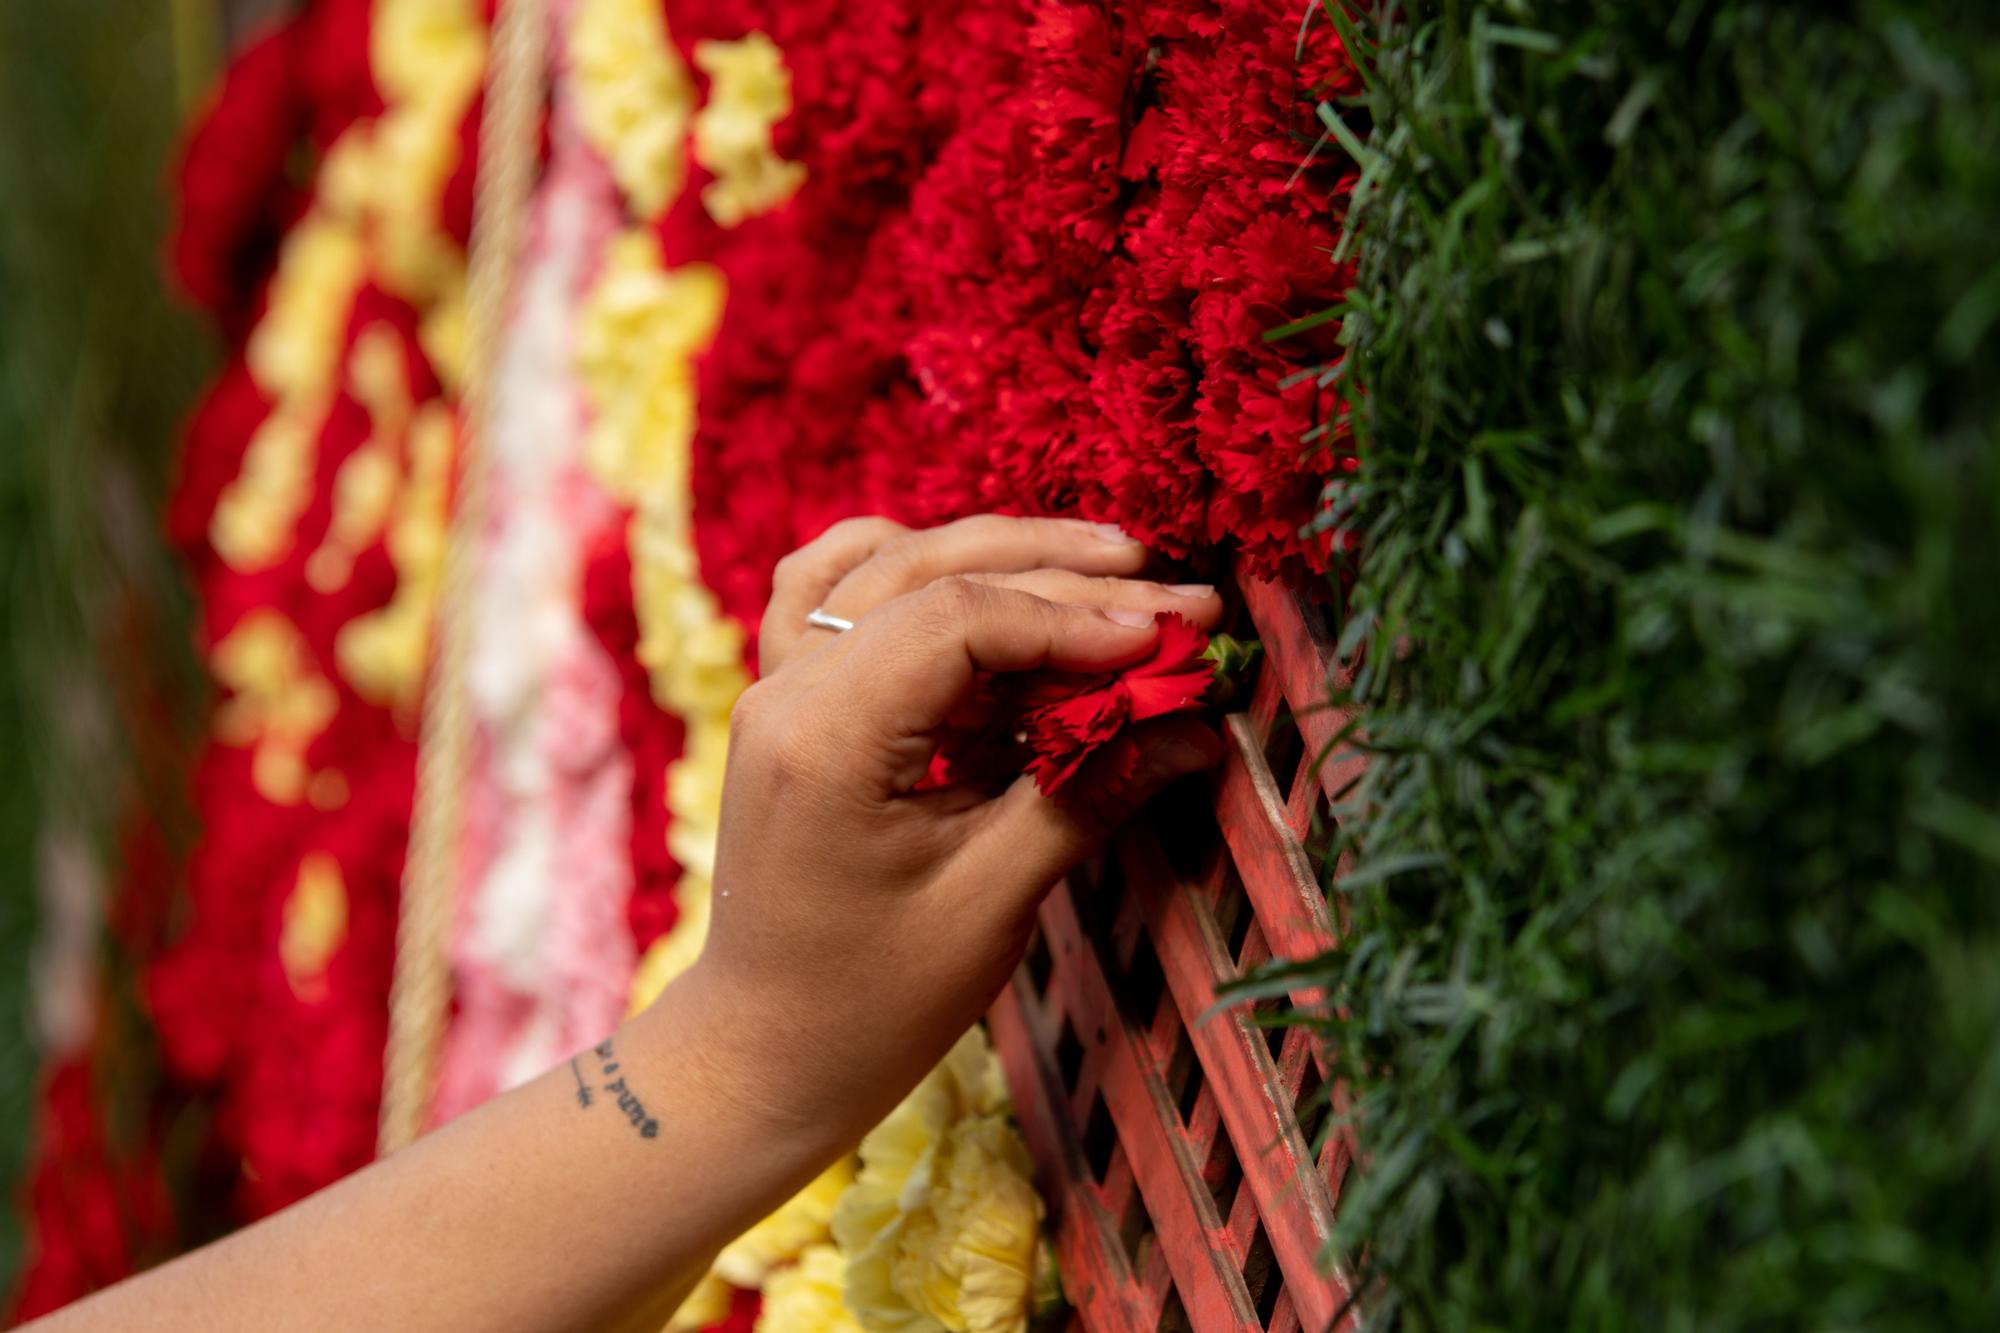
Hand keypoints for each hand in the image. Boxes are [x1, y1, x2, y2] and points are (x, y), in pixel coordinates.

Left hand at [685, 516, 1224, 1150]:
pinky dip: (912, 566)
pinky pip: (836, 589)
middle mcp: (787, 691)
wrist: (765, 1051)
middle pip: (931, 573)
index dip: (1073, 617)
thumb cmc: (872, 1001)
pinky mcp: (790, 700)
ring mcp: (777, 686)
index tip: (1170, 635)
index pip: (957, 620)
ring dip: (1000, 553)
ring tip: (1108, 560)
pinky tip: (983, 574)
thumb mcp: (990, 904)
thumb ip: (1088, 796)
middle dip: (1062, 576)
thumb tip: (1198, 728)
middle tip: (1177, 590)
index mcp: (825, 739)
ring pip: (888, 562)